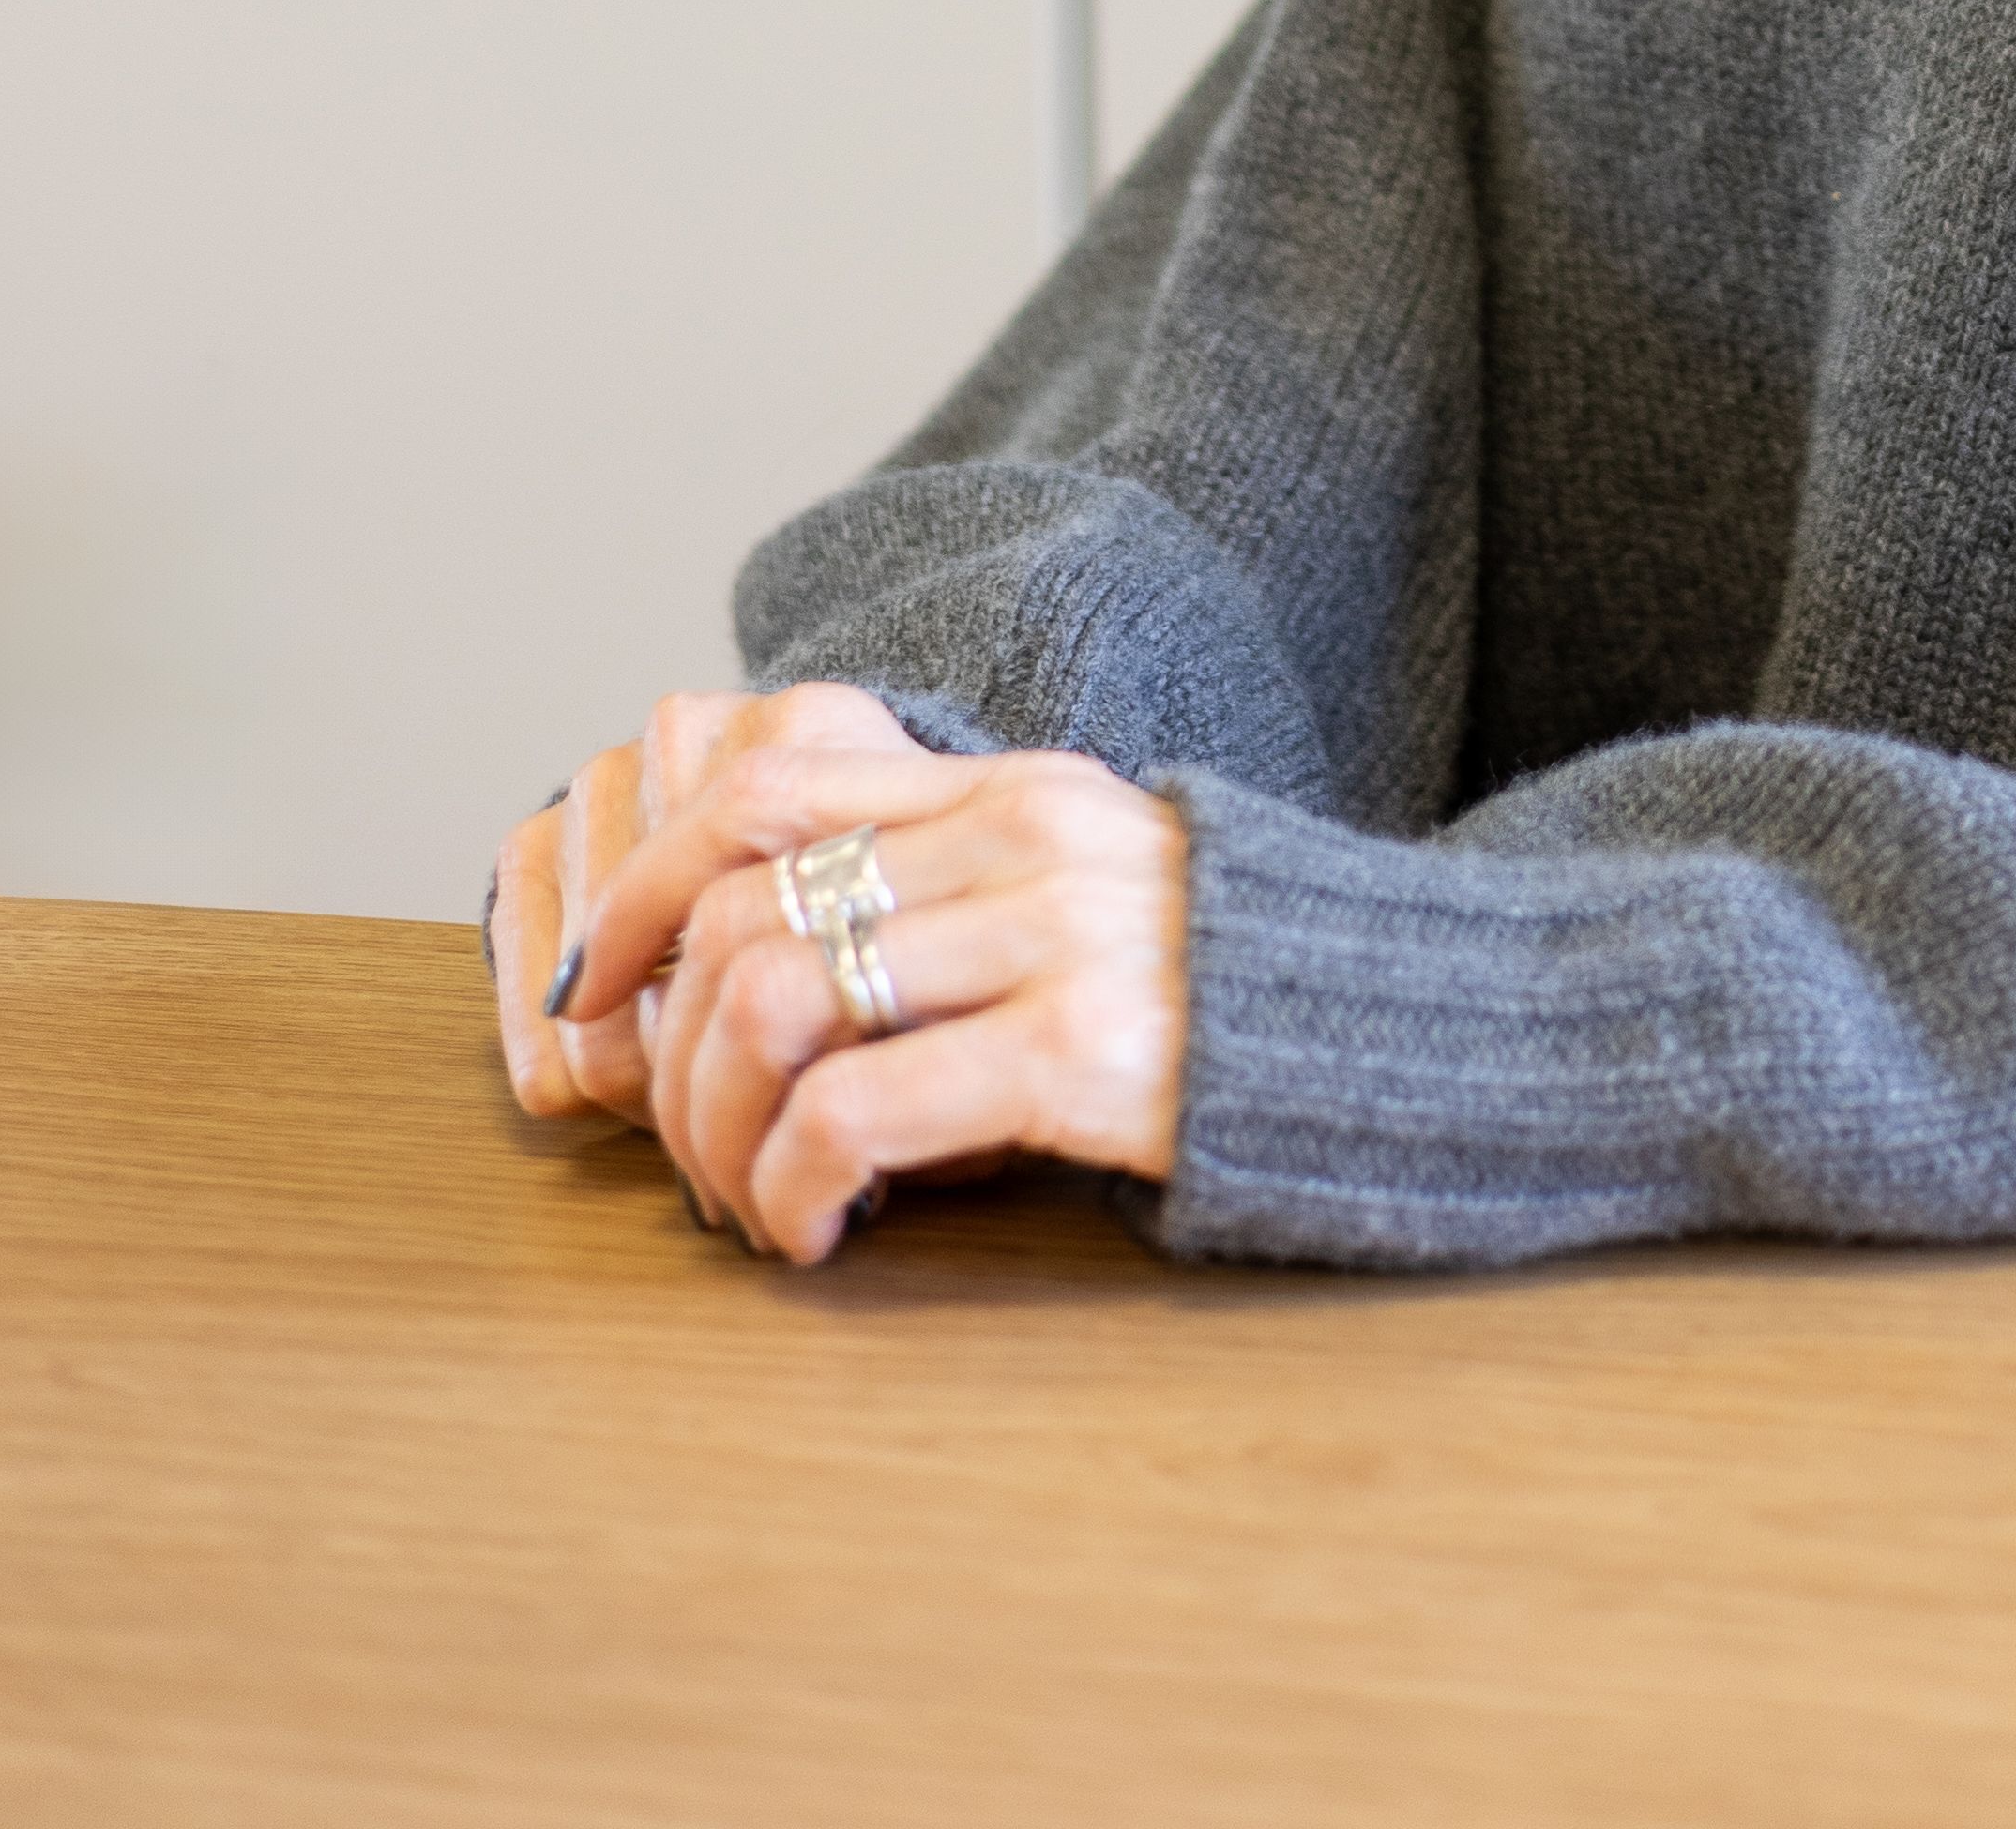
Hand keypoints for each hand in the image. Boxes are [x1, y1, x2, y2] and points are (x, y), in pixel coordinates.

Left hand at [532, 707, 1190, 1264]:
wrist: (1415, 1029)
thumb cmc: (1227, 989)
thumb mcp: (1085, 887)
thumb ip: (955, 886)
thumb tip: (767, 950)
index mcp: (1010, 786)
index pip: (766, 783)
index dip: (650, 885)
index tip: (600, 989)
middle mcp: (1021, 836)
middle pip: (746, 914)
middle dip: (674, 1059)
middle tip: (689, 1157)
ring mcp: (1054, 934)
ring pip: (776, 1003)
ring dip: (720, 1134)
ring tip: (752, 1205)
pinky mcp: (1082, 1049)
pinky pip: (860, 1110)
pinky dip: (796, 1184)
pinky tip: (818, 1231)